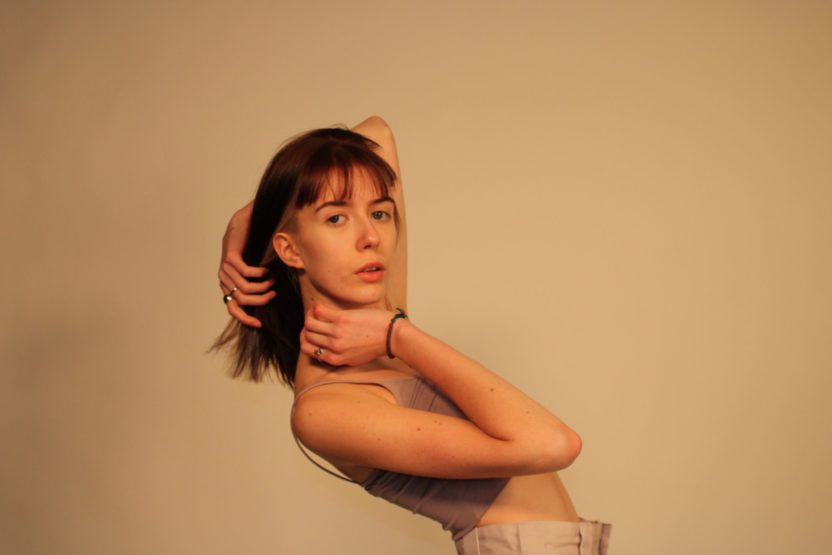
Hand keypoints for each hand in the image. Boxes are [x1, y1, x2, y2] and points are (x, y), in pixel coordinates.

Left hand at [218, 203, 275, 326]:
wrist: (241, 224)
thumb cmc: (249, 249)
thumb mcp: (252, 272)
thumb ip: (256, 285)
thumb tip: (270, 301)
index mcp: (227, 286)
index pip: (233, 309)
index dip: (245, 318)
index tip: (260, 323)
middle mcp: (224, 280)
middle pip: (242, 301)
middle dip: (261, 300)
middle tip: (274, 293)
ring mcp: (225, 269)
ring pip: (245, 288)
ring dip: (263, 286)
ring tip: (273, 280)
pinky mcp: (230, 258)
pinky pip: (246, 273)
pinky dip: (260, 273)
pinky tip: (267, 269)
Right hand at [300, 304, 392, 366]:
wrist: (391, 336)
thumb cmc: (376, 345)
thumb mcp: (355, 358)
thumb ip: (339, 355)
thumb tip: (326, 347)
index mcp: (335, 359)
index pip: (308, 350)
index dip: (305, 340)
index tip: (309, 334)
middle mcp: (333, 347)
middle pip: (307, 336)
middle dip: (306, 328)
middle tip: (312, 321)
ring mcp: (336, 333)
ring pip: (309, 324)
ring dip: (309, 317)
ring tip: (315, 313)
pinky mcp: (342, 319)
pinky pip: (319, 312)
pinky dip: (316, 308)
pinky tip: (319, 307)